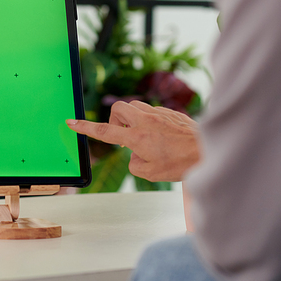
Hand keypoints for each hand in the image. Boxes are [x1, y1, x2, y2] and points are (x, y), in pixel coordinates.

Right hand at [67, 100, 199, 182]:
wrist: (208, 151)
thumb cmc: (181, 164)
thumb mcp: (151, 173)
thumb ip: (134, 162)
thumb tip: (134, 153)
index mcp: (137, 137)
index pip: (104, 131)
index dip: (85, 127)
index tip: (71, 122)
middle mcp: (146, 121)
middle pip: (118, 108)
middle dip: (115, 120)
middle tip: (123, 136)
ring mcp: (159, 113)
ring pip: (135, 107)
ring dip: (132, 120)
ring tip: (142, 138)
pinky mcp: (170, 112)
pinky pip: (151, 111)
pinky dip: (148, 121)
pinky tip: (161, 136)